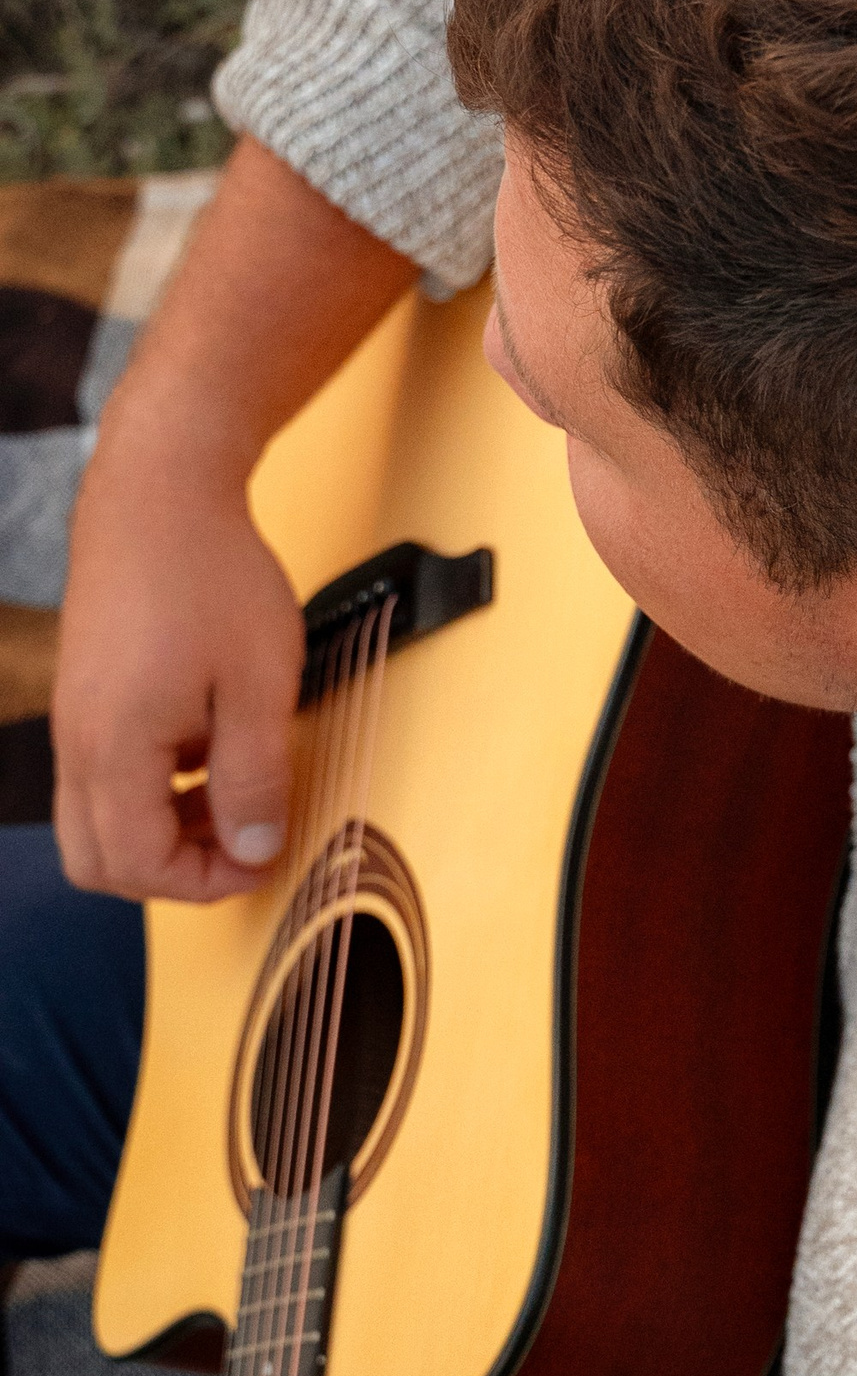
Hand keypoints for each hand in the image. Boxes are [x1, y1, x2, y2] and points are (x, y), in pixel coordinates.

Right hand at [52, 422, 307, 901]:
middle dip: (174, 872)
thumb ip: (256, 776)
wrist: (159, 494)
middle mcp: (77, 744)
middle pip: (101, 862)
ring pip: (97, 822)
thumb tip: (254, 849)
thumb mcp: (260, 684)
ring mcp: (73, 721)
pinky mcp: (84, 698)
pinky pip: (102, 777)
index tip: (265, 856)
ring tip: (237, 793)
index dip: (207, 881)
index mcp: (115, 749)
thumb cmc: (211, 576)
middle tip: (244, 840)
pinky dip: (152, 791)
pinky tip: (210, 749)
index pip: (140, 865)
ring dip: (165, 831)